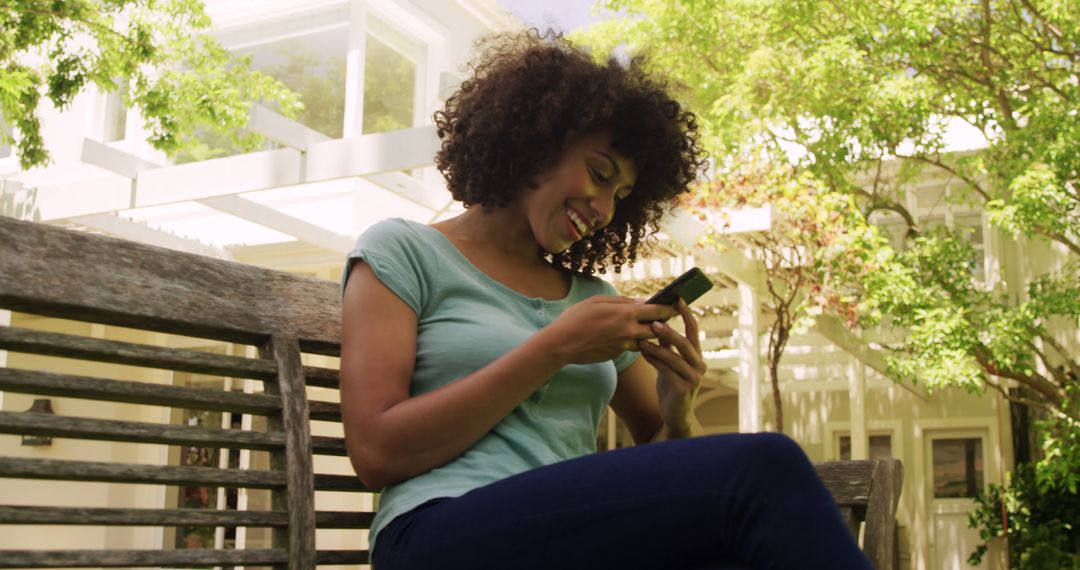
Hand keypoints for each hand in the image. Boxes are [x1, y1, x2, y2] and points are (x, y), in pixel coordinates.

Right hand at [543, 296, 675, 364]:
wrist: (562, 344)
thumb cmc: (576, 318)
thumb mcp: (597, 301)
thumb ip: (621, 301)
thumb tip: (639, 303)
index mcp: (626, 314)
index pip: (657, 311)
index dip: (669, 308)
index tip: (675, 306)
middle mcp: (629, 331)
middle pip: (657, 329)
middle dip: (663, 324)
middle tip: (666, 318)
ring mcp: (623, 346)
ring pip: (645, 341)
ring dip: (648, 335)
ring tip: (647, 328)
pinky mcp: (617, 355)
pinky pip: (630, 348)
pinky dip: (631, 342)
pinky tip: (624, 337)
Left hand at [637, 299, 705, 431]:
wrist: (675, 415)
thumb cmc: (672, 386)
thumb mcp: (671, 364)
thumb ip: (668, 346)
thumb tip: (658, 322)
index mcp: (697, 355)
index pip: (694, 331)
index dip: (687, 314)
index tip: (678, 299)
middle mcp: (699, 365)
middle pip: (686, 343)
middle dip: (670, 331)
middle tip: (654, 321)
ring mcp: (693, 377)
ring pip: (675, 357)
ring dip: (658, 346)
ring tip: (644, 337)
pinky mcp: (683, 389)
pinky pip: (667, 371)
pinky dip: (654, 361)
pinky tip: (643, 354)